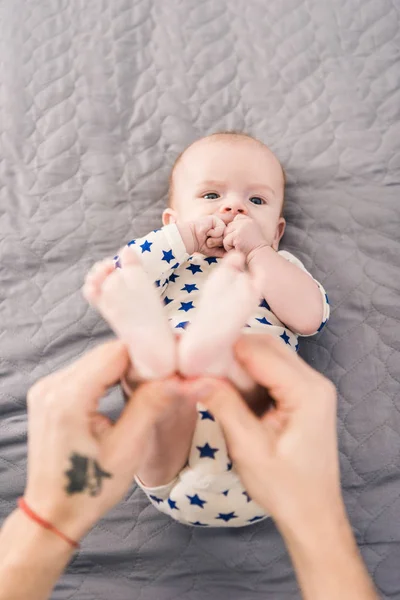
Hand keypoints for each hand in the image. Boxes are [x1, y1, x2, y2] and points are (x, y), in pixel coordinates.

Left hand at [23, 340, 183, 541]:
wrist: (53, 512)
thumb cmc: (90, 488)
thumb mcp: (129, 448)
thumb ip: (153, 404)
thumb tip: (184, 377)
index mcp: (68, 398)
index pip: (116, 352)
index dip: (148, 354)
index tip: (172, 367)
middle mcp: (51, 386)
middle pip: (106, 352)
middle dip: (138, 360)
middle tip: (166, 377)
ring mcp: (46, 387)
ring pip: (97, 358)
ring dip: (124, 366)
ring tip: (148, 386)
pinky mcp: (48, 393)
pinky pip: (85, 370)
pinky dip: (108, 374)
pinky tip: (124, 388)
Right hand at [177, 215, 225, 256]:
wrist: (191, 239)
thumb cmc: (201, 245)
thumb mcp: (214, 251)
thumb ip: (224, 252)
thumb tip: (234, 254)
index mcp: (222, 235)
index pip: (229, 241)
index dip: (223, 245)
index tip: (211, 246)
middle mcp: (222, 228)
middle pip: (228, 239)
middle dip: (218, 243)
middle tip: (209, 241)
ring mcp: (219, 223)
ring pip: (224, 235)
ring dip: (215, 239)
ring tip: (207, 237)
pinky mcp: (216, 219)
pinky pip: (221, 229)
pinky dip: (213, 233)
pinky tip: (207, 232)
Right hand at [189, 333, 341, 529]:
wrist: (312, 513)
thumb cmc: (285, 488)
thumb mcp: (248, 448)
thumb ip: (224, 405)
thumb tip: (193, 377)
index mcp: (307, 392)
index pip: (259, 351)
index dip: (224, 348)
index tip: (191, 353)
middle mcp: (315, 382)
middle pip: (266, 345)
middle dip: (230, 350)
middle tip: (198, 363)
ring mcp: (311, 387)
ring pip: (268, 354)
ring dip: (238, 360)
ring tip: (209, 374)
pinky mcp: (303, 394)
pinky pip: (272, 369)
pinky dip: (248, 372)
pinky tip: (228, 385)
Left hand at [221, 215, 267, 259]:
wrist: (259, 255)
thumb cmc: (254, 248)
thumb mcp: (251, 233)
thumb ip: (242, 227)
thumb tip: (228, 226)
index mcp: (249, 220)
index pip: (236, 219)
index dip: (235, 229)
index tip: (241, 237)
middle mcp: (245, 222)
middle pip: (229, 227)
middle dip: (231, 236)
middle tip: (240, 244)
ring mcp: (241, 228)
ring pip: (226, 233)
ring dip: (229, 242)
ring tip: (239, 246)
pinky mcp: (237, 235)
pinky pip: (226, 241)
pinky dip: (229, 248)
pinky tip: (237, 249)